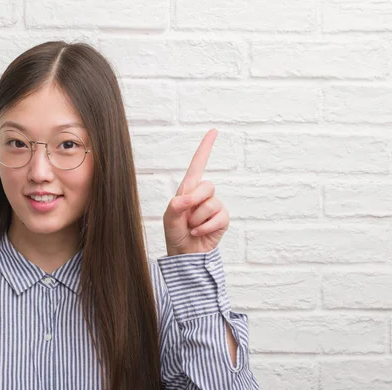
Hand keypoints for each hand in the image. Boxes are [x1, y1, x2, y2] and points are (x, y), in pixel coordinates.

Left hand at [163, 129, 229, 256]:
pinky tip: (198, 233)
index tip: (213, 131)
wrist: (184, 255)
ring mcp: (214, 207)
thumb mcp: (169, 218)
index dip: (205, 148)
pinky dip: (205, 228)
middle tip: (186, 216)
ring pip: (212, 204)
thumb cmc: (175, 234)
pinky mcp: (222, 220)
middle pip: (207, 186)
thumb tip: (187, 199)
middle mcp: (203, 195)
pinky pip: (218, 218)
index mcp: (188, 189)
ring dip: (197, 219)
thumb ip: (175, 206)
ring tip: (191, 226)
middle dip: (195, 201)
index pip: (198, 165)